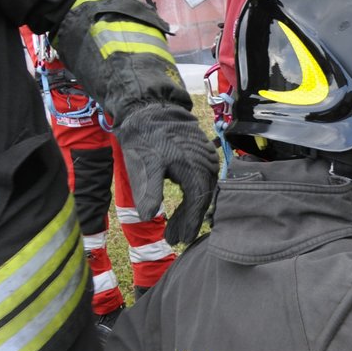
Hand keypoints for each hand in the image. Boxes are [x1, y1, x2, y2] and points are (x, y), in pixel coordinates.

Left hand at [114, 103, 218, 244]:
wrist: (149, 111)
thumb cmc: (146, 138)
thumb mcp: (144, 166)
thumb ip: (149, 192)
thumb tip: (147, 218)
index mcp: (195, 167)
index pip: (197, 202)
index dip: (189, 223)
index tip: (180, 239)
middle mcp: (207, 164)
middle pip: (202, 199)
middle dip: (188, 221)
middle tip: (173, 239)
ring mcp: (207, 160)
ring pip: (202, 192)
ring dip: (189, 211)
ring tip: (175, 229)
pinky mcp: (202, 157)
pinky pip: (201, 183)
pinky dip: (191, 198)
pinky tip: (182, 207)